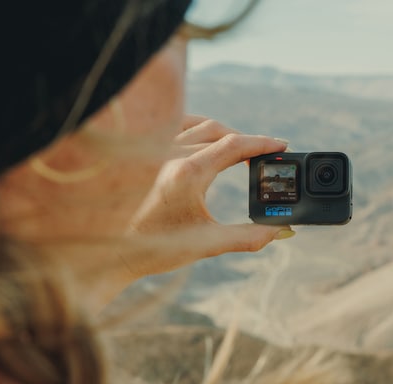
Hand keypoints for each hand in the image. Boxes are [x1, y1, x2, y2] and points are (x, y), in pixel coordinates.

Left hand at [117, 115, 292, 280]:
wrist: (111, 251)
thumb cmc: (156, 248)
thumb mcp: (208, 244)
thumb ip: (248, 237)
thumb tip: (280, 232)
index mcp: (188, 173)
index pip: (234, 145)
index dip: (262, 143)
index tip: (281, 146)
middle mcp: (170, 153)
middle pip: (220, 132)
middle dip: (247, 142)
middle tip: (264, 156)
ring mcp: (155, 149)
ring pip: (199, 125)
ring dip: (224, 133)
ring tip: (240, 149)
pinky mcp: (145, 152)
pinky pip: (177, 124)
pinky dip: (198, 128)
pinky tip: (205, 139)